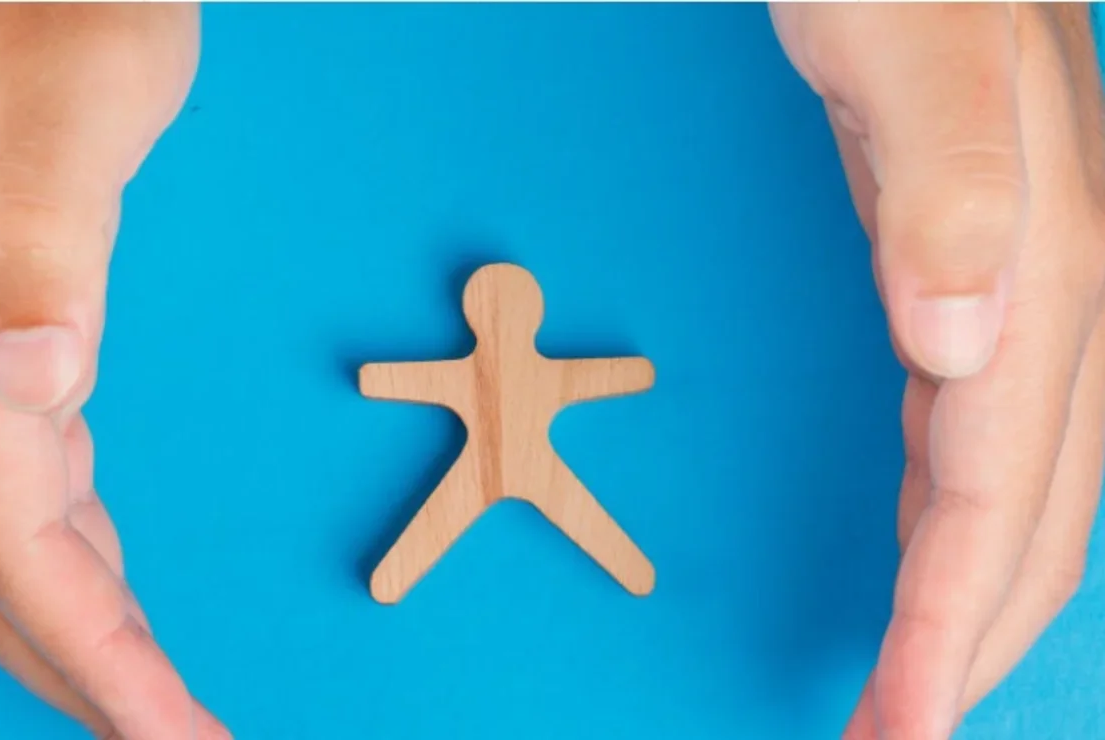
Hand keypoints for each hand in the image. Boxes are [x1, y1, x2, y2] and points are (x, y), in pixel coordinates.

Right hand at [0, 5, 228, 737]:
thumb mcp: (68, 85)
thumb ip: (34, 222)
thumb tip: (36, 381)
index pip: (12, 535)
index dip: (92, 656)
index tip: (174, 737)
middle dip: (86, 674)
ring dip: (74, 630)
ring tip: (153, 699)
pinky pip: (14, 477)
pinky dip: (68, 555)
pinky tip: (108, 580)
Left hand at [772, 4, 1104, 736]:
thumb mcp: (906, 41)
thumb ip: (947, 175)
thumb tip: (963, 339)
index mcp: (1038, 260)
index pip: (999, 487)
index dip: (953, 621)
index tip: (903, 726)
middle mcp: (1044, 288)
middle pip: (1027, 513)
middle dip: (964, 644)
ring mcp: (1012, 284)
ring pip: (1010, 481)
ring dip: (962, 594)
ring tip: (911, 682)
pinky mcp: (961, 271)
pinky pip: (973, 427)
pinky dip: (947, 511)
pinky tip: (924, 545)